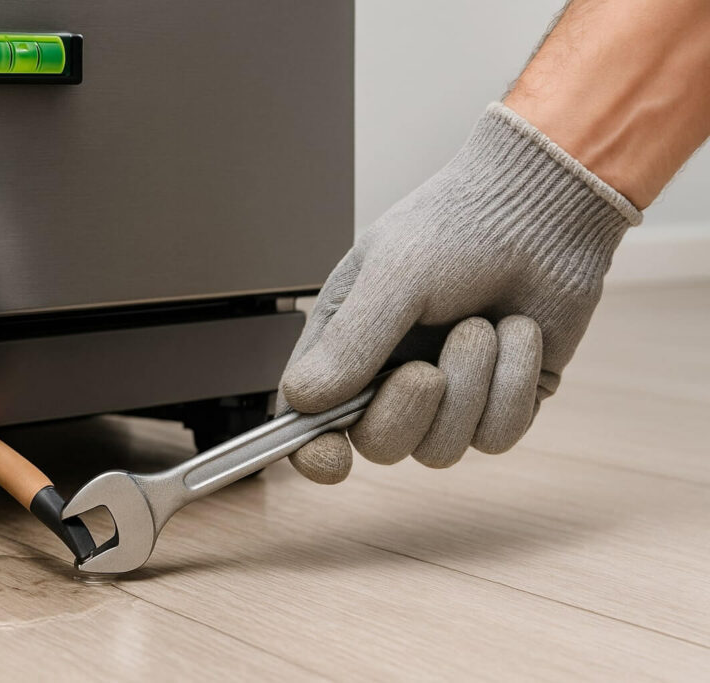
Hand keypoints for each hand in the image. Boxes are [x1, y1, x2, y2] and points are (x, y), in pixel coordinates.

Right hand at [277, 103, 640, 483]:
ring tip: (486, 324)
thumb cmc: (460, 225)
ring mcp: (450, 396)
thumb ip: (349, 341)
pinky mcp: (503, 402)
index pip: (311, 420)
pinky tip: (519, 333)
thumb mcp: (393, 274)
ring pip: (444, 448)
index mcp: (345, 345)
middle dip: (408, 410)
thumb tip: (302, 399)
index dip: (314, 451)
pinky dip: (514, 382)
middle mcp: (391, 377)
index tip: (334, 459)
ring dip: (472, 385)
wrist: (545, 210)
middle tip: (427, 369)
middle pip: (381, 446)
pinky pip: (499, 434)